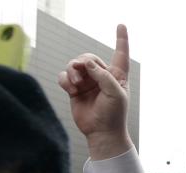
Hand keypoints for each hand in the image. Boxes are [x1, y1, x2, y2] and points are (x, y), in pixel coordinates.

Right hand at [58, 24, 131, 159]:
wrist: (101, 133)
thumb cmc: (113, 115)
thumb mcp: (114, 94)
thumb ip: (103, 76)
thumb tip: (86, 62)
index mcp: (117, 76)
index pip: (120, 54)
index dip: (121, 39)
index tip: (121, 25)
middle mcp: (101, 76)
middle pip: (88, 58)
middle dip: (82, 62)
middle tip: (79, 70)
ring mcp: (87, 83)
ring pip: (75, 65)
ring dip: (72, 71)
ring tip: (75, 83)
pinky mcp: (74, 90)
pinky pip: (64, 76)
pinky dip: (65, 80)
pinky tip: (70, 89)